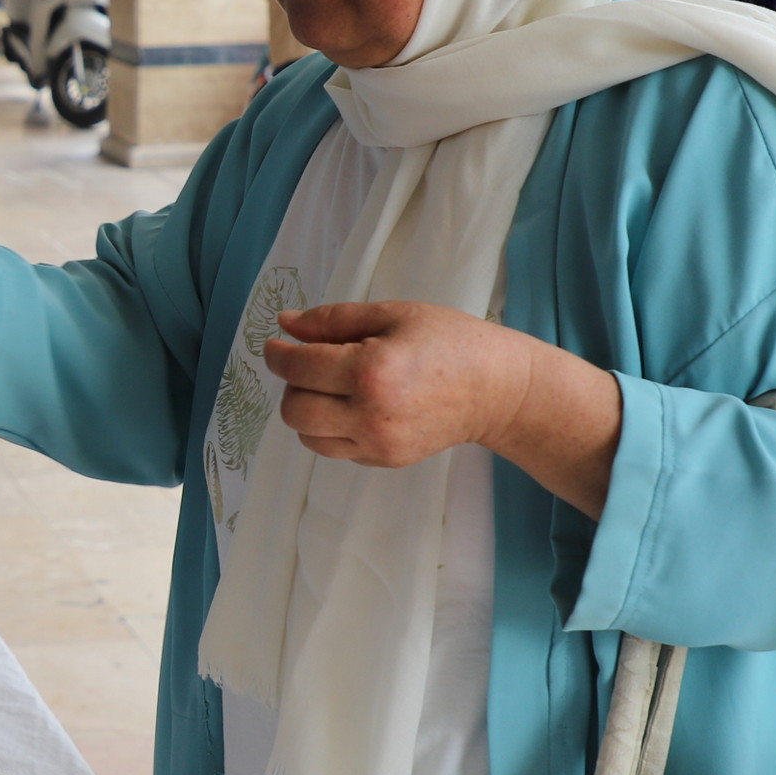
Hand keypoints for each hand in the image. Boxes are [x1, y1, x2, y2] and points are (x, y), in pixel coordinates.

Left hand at [265, 300, 620, 517]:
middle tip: (311, 366)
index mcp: (370, 371)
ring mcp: (378, 443)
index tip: (277, 345)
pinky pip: (336, 449)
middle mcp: (369, 414)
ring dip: (308, 411)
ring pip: (309, 437)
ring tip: (333, 388)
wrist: (498, 390)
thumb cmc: (450, 341)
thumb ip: (334, 320)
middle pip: (294, 411)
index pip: (297, 368)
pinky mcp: (386, 460)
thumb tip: (285, 325)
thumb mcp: (394, 314)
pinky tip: (355, 406)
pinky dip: (331, 429)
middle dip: (292, 385)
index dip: (278, 354)